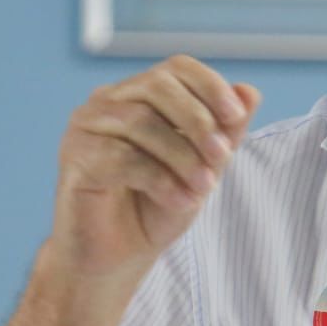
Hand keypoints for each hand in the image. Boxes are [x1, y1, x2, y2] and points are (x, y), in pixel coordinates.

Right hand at [51, 55, 259, 280]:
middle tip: (222, 157)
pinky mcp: (76, 158)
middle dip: (198, 121)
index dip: (210, 86)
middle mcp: (108, 101)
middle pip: (158, 86)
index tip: (236, 118)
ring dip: (183, 156)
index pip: (177, 68)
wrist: (119, 257)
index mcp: (140, 94)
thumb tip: (250, 92)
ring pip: (141, 122)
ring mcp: (86, 127)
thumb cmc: (159, 205)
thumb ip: (226, 130)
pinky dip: (161, 180)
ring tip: (204, 189)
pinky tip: (181, 201)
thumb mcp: (205, 166)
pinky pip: (122, 157)